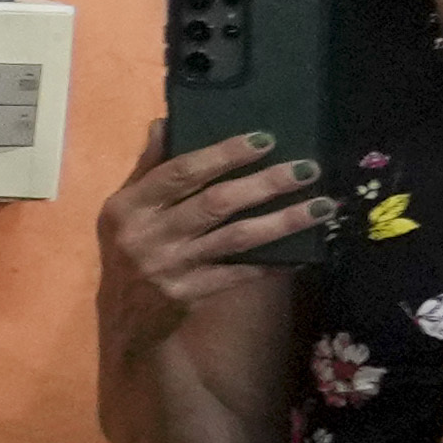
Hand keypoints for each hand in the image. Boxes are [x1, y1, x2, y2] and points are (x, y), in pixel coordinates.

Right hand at [97, 119, 320, 354]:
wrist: (121, 319)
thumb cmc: (128, 252)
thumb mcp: (124, 209)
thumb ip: (148, 168)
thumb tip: (166, 123)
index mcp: (130, 206)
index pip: (181, 171)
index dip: (224, 154)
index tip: (265, 139)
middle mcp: (148, 234)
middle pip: (216, 202)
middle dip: (266, 183)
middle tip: (307, 169)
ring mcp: (171, 266)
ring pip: (236, 237)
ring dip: (282, 221)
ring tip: (322, 206)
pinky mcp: (190, 294)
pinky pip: (240, 273)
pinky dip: (272, 262)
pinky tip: (302, 251)